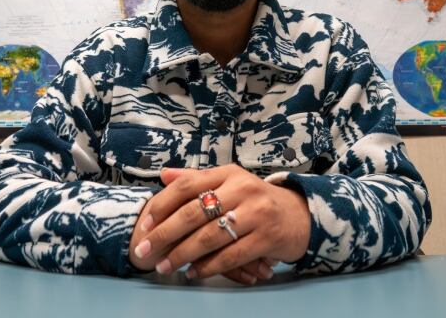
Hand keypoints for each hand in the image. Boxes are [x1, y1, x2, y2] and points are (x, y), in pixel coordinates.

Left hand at [129, 164, 309, 282]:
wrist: (300, 216)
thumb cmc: (256, 201)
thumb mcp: (230, 183)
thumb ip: (197, 179)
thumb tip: (163, 175)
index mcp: (229, 173)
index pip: (187, 185)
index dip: (162, 205)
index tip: (144, 224)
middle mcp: (242, 188)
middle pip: (194, 212)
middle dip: (165, 234)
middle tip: (144, 250)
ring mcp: (256, 213)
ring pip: (210, 236)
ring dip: (182, 254)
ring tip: (165, 266)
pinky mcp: (267, 237)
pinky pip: (230, 256)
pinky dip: (209, 267)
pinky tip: (193, 272)